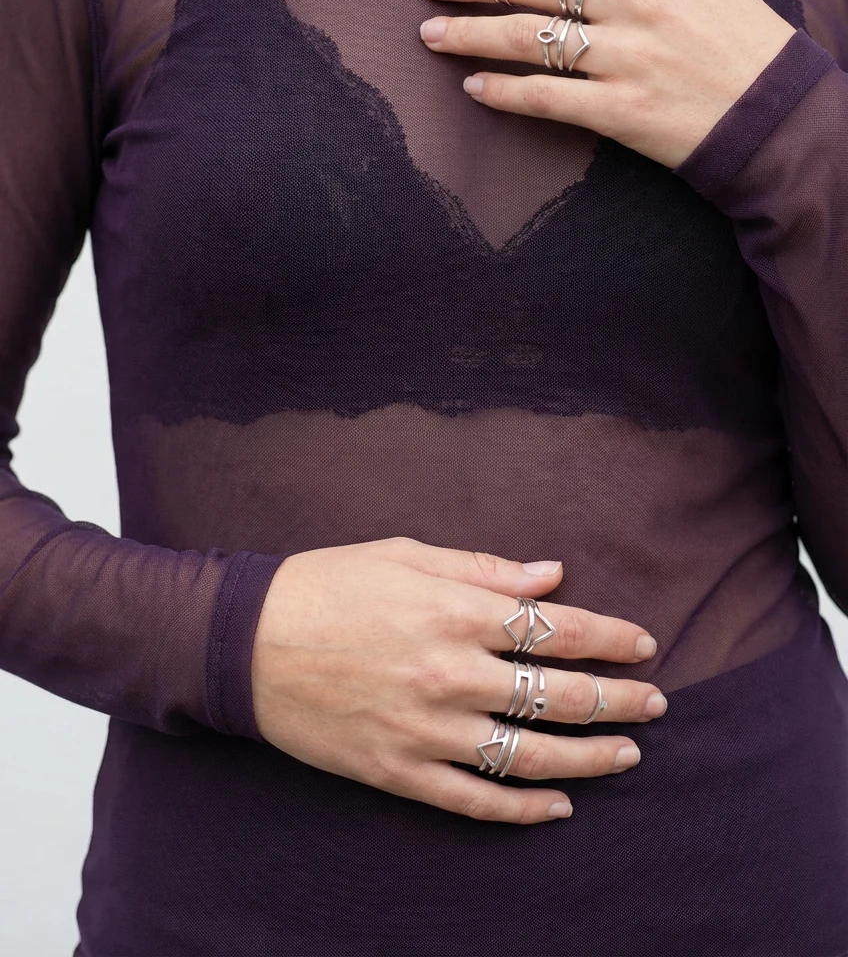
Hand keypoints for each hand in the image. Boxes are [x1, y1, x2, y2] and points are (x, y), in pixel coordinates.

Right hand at [251, 536, 666, 824]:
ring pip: (531, 755)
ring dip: (590, 759)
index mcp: (454, 612)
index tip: (643, 644)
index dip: (611, 638)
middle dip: (618, 700)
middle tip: (654, 702)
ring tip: (628, 755)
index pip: (559, 629)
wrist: (245, 643)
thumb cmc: (326, 584)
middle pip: (558, 695)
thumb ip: (483, 568)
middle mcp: (451, 674)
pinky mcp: (400, 771)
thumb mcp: (404, 555)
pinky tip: (560, 807)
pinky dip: (523, 808)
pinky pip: (476, 799)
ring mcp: (427, 730)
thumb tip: (552, 576)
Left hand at [416, 0, 796, 168]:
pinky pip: (546, 97)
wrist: (778, 115)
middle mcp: (636, 0)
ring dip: (471, 34)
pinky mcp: (622, 111)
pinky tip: (474, 87)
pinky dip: (504, 91)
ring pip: (529, 38)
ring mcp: (627, 57)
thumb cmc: (738, 40)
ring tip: (431, 34)